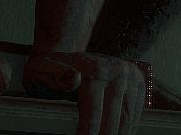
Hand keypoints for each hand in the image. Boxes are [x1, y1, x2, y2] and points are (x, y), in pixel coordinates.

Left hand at [24, 51, 145, 134]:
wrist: (68, 53)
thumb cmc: (51, 69)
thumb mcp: (42, 69)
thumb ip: (54, 76)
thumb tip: (73, 78)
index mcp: (92, 67)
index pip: (93, 109)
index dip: (87, 132)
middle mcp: (115, 70)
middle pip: (112, 117)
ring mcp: (128, 76)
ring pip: (126, 118)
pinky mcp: (137, 83)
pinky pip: (135, 114)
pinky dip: (127, 130)